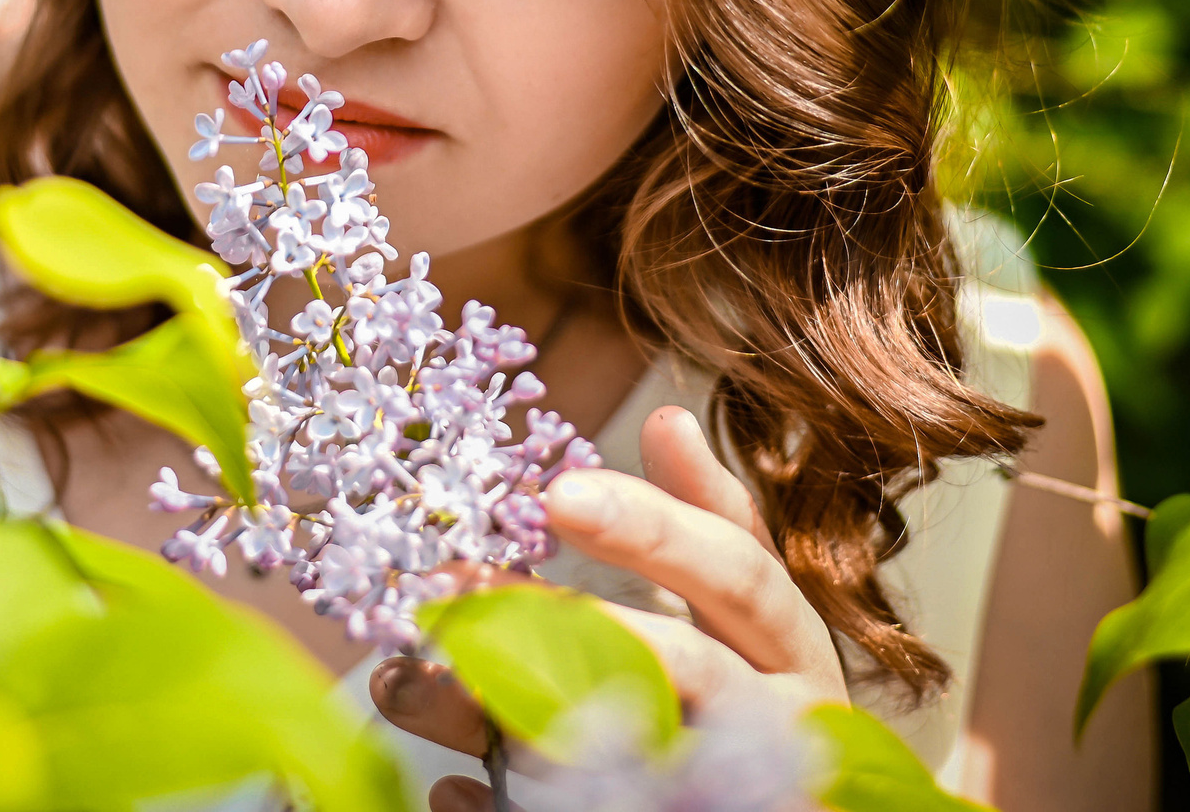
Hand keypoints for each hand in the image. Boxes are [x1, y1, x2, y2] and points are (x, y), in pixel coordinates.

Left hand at [370, 405, 847, 809]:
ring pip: (616, 751)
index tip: (554, 493)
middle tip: (452, 593)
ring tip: (401, 685)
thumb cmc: (754, 683)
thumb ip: (706, 518)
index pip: (735, 570)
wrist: (786, 803)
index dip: (651, 529)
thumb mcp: (738, 601)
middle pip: (679, 664)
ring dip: (498, 716)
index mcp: (789, 641)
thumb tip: (668, 417)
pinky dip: (505, 810)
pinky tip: (446, 788)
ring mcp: (731, 787)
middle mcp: (779, 718)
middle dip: (559, 624)